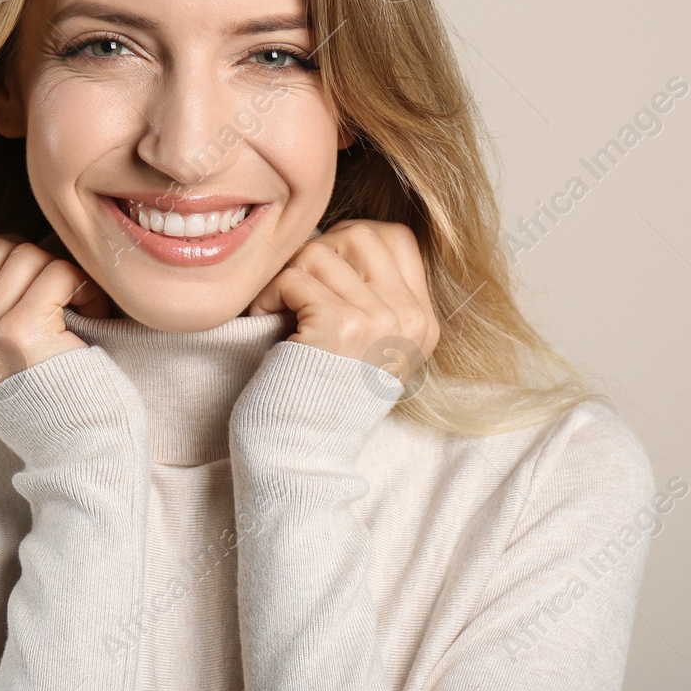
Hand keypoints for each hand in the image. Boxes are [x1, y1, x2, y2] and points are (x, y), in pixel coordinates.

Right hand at [0, 234, 110, 406]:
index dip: (4, 251)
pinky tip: (91, 312)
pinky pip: (54, 273)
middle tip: (66, 294)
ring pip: (25, 256)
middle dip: (38, 259)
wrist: (83, 456)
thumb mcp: (0, 361)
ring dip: (62, 272)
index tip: (36, 278)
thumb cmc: (56, 403)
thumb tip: (10, 243)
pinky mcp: (16, 334)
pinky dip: (80, 284)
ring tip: (80, 306)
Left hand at [246, 219, 439, 384]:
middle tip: (296, 292)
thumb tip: (339, 235)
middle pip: (358, 234)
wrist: (301, 456)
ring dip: (286, 278)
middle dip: (315, 254)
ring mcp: (379, 322)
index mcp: (423, 321)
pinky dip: (269, 296)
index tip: (323, 277)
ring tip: (280, 313)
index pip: (397, 236)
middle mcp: (410, 320)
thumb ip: (371, 293)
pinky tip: (267, 322)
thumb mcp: (368, 345)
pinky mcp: (339, 327)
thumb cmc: (319, 396)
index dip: (349, 243)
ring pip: (319, 253)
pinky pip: (294, 277)